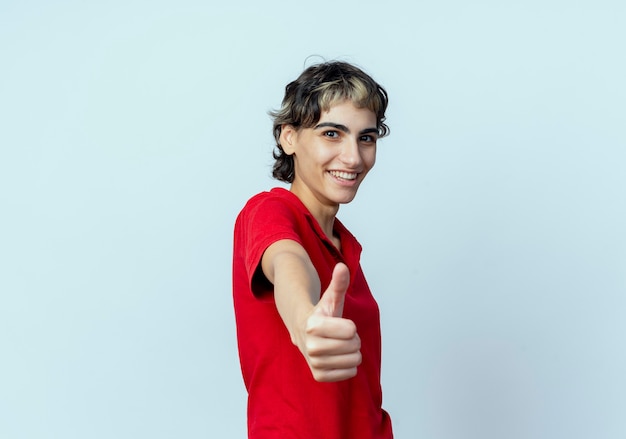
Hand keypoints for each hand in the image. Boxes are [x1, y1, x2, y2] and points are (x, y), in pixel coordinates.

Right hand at [299, 263, 361, 381]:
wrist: (303, 333)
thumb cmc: (321, 315)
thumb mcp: (330, 298)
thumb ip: (338, 283)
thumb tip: (342, 266)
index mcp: (313, 325)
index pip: (352, 330)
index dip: (350, 326)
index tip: (338, 324)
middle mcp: (311, 346)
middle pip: (354, 346)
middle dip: (352, 339)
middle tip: (339, 335)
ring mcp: (314, 363)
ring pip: (354, 361)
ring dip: (351, 352)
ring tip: (337, 345)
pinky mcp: (319, 376)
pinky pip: (349, 374)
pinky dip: (348, 366)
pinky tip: (337, 357)